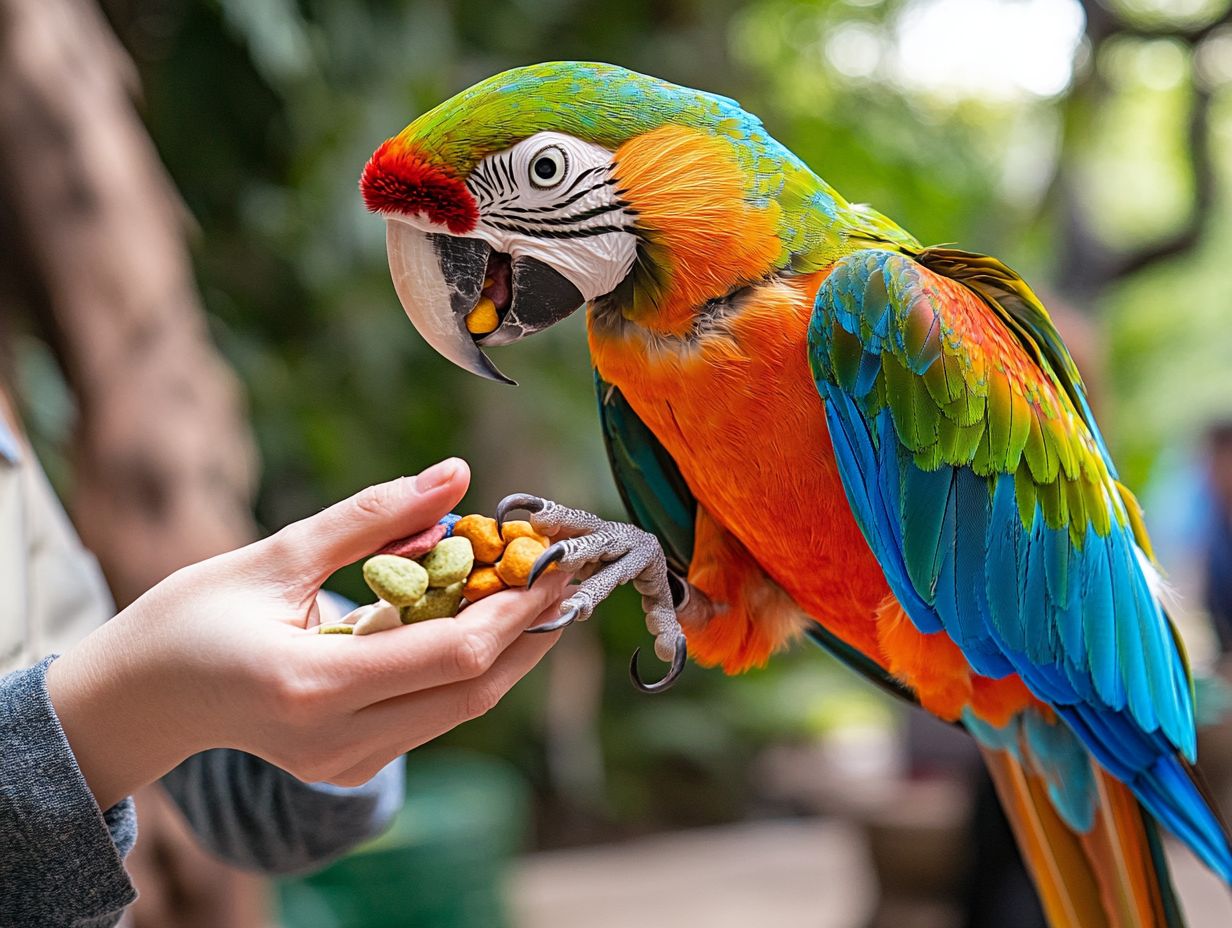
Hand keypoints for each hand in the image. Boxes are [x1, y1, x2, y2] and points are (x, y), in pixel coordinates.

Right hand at [46, 458, 567, 809]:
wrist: (143, 699)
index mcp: (312, 685)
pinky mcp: (349, 765)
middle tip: (557, 574)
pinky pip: (430, 715)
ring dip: (503, 650)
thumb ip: (375, 516)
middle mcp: (336, 740)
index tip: (551, 562)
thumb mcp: (279, 554)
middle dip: (527, 632)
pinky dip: (462, 668)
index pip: (451, 656)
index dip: (515, 610)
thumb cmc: (193, 618)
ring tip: (525, 588)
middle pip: (472, 692)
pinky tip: (474, 619)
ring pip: (459, 709)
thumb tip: (456, 473)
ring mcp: (344, 763)